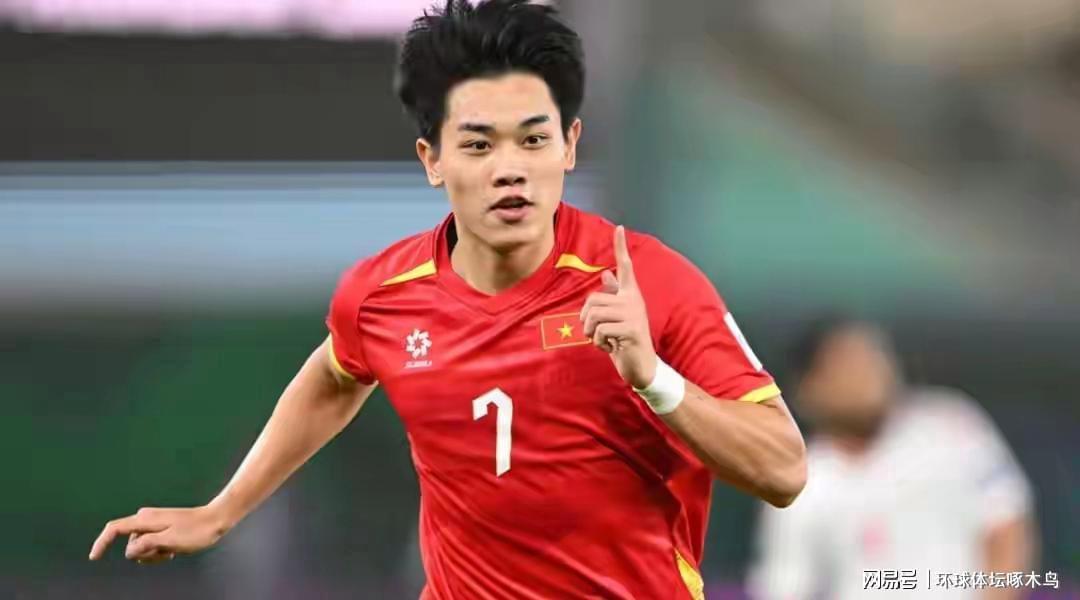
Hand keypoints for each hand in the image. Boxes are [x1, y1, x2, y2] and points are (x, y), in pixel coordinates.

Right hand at [88, 504, 229, 563]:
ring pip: (142, 546)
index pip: (114, 529)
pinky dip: (159, 550)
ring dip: (154, 554)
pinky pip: (151, 544)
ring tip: (173, 549)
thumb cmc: (196, 531)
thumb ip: (147, 545)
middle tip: (167, 552)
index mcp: (145, 519)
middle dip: (144, 554)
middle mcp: (146, 518)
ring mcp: (154, 522)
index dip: (101, 542)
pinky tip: (174, 548)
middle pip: (131, 543)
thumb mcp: (170, 541)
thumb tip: (129, 550)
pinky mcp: (161, 527)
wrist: (215, 519)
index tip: (94, 557)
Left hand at [579, 225, 657, 389]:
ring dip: (590, 333)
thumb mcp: (618, 316)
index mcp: (630, 294)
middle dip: (585, 320)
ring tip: (602, 340)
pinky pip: (600, 330)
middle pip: (592, 300)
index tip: (619, 227)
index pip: (625, 266)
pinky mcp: (632, 329)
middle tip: (595, 333)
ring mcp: (634, 314)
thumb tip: (606, 274)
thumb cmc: (626, 340)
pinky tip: (611, 347)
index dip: (621, 247)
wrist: (641, 366)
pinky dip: (599, 343)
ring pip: (594, 315)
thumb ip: (614, 295)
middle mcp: (633, 300)